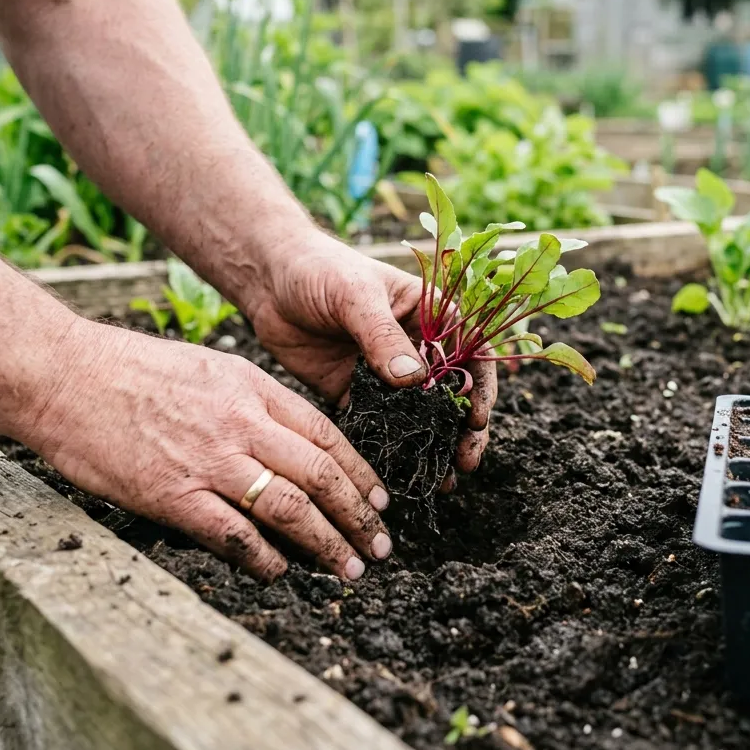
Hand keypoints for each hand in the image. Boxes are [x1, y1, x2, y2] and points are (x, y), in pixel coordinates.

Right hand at [25, 318, 393, 580]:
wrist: (64, 376)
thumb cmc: (129, 371)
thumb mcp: (208, 368)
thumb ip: (250, 403)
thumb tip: (286, 443)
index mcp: (252, 389)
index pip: (327, 435)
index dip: (360, 473)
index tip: (380, 500)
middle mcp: (242, 424)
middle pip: (321, 475)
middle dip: (358, 516)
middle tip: (380, 545)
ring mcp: (210, 461)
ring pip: (291, 508)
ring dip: (327, 544)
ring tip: (348, 568)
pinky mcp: (174, 495)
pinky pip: (236, 535)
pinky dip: (266, 559)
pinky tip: (281, 572)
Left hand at [242, 231, 495, 483]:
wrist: (268, 281)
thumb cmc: (319, 269)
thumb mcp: (356, 295)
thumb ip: (383, 335)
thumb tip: (414, 379)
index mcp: (431, 315)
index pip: (471, 352)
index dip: (482, 386)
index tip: (477, 418)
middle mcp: (416, 347)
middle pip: (453, 393)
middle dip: (463, 429)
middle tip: (465, 461)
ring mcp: (386, 374)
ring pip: (421, 416)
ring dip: (434, 446)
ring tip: (443, 480)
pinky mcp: (356, 394)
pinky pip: (380, 426)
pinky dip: (392, 448)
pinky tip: (399, 473)